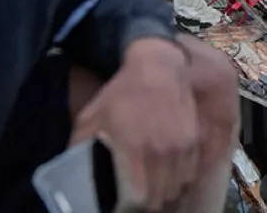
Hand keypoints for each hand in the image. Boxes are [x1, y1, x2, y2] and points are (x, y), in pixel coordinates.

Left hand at [71, 37, 198, 210]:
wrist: (158, 68)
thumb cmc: (121, 94)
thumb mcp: (90, 118)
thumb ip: (80, 149)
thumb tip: (71, 173)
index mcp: (134, 149)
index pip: (138, 198)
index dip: (129, 207)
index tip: (121, 206)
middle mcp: (162, 151)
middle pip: (159, 198)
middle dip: (146, 205)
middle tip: (134, 201)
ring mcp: (182, 147)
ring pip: (176, 188)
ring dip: (163, 194)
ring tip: (150, 191)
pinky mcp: (195, 141)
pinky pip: (190, 174)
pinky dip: (179, 181)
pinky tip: (166, 177)